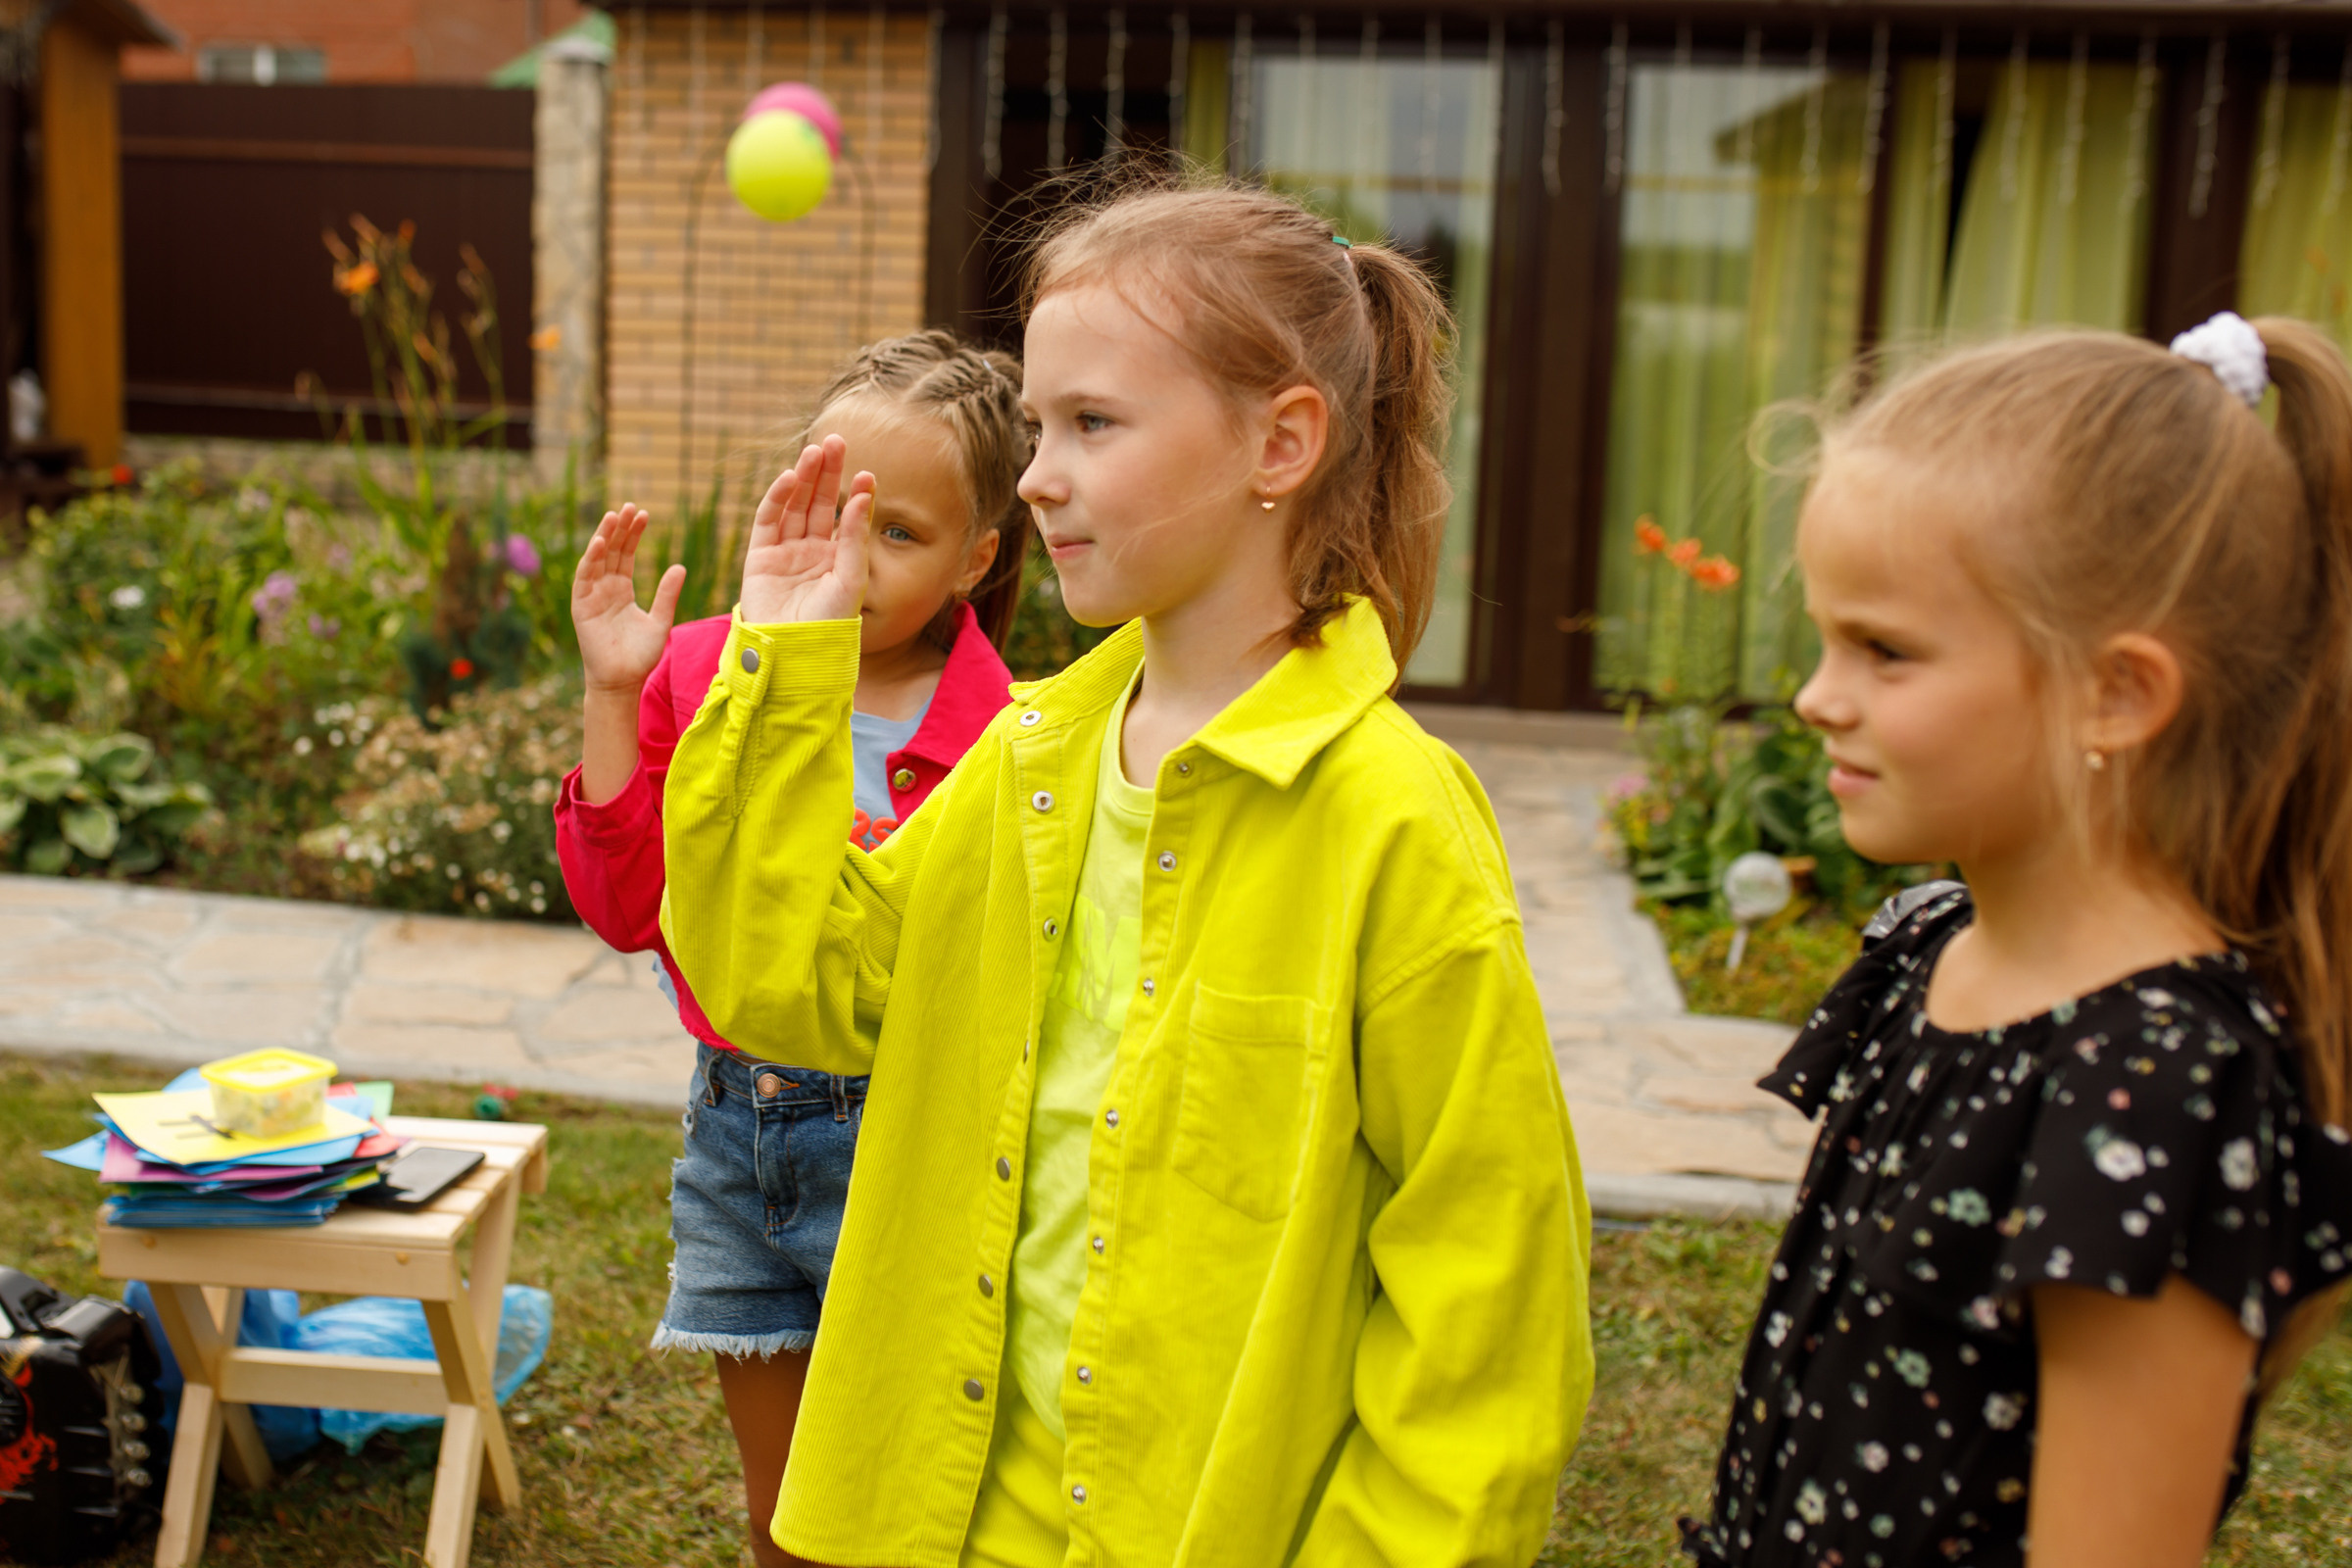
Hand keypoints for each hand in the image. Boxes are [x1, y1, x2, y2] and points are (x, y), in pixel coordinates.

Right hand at [572, 503, 685, 695]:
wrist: (622, 681)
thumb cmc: (640, 656)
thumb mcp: (660, 620)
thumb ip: (667, 594)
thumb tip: (680, 566)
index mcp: (622, 590)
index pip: (627, 554)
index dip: (634, 534)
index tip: (644, 514)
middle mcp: (605, 589)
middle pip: (612, 551)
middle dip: (620, 528)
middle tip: (630, 506)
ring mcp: (591, 595)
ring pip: (597, 559)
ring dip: (604, 536)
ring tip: (614, 515)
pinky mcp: (581, 606)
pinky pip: (585, 577)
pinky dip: (591, 559)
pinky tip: (601, 542)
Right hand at [740, 436, 876, 624]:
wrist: (796, 652)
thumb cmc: (830, 623)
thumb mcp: (851, 578)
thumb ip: (855, 536)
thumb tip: (864, 494)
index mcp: (837, 558)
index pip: (846, 516)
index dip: (854, 493)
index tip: (866, 473)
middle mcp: (811, 551)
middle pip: (819, 502)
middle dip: (827, 472)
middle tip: (837, 441)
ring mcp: (785, 552)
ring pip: (795, 506)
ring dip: (804, 477)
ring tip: (817, 451)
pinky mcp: (759, 557)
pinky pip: (768, 520)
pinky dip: (777, 498)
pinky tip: (791, 478)